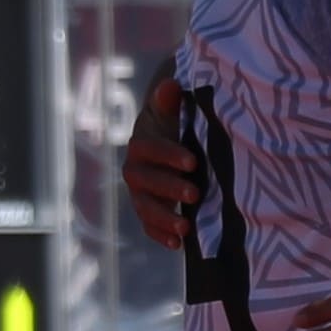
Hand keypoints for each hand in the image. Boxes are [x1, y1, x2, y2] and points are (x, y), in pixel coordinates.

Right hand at [123, 78, 204, 249]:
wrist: (172, 144)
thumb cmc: (176, 124)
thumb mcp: (173, 111)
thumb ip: (169, 102)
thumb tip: (170, 85)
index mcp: (140, 143)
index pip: (148, 149)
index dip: (168, 155)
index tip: (192, 161)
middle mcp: (135, 170)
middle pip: (145, 181)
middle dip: (169, 188)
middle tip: (196, 193)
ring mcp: (140, 193)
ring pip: (145, 207)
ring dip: (164, 218)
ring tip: (186, 228)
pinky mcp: (149, 212)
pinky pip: (149, 226)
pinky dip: (160, 235)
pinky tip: (178, 245)